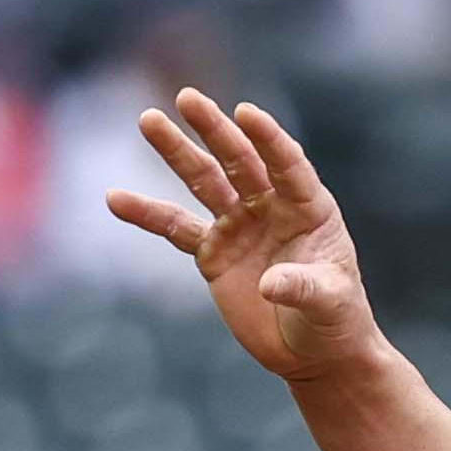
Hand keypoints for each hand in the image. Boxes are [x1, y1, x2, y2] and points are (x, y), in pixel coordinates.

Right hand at [111, 89, 385, 385]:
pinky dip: (147, 214)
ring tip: (148, 120)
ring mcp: (239, 225)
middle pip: (239, 160)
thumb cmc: (335, 323)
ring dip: (177, 152)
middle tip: (186, 98)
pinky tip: (115, 200)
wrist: (312, 353)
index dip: (268, 138)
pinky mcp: (213, 251)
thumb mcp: (331, 304)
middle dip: (213, 130)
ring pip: (204, 180)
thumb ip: (306, 289)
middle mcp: (271, 207)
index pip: (287, 165)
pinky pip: (175, 227)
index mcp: (309, 209)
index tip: (245, 112)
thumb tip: (270, 284)